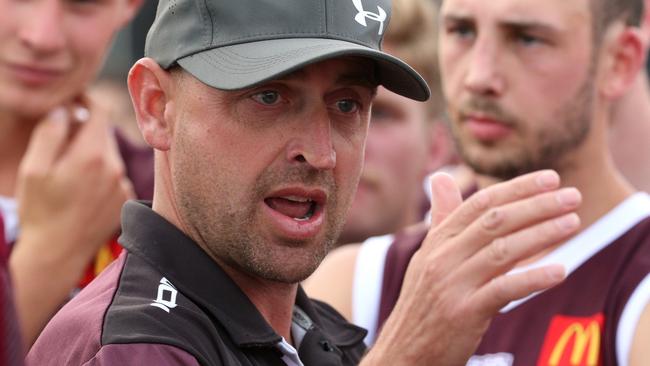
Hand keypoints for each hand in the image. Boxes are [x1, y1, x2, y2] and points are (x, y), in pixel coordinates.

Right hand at [10, 96, 133, 346]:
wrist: (57, 255)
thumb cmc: (40, 212)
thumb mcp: (34, 169)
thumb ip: (50, 133)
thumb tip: (65, 109)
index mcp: (92, 155)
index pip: (101, 111)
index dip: (86, 101)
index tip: (73, 101)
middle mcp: (115, 167)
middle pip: (104, 133)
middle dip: (85, 130)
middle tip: (60, 143)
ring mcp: (123, 185)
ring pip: (110, 155)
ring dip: (92, 154)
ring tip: (68, 174)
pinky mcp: (126, 200)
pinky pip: (115, 176)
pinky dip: (101, 174)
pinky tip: (81, 192)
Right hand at [362, 170, 580, 365]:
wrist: (403, 350)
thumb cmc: (423, 302)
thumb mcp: (427, 256)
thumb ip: (442, 218)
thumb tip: (442, 177)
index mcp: (437, 241)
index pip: (480, 203)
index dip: (516, 188)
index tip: (550, 178)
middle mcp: (443, 258)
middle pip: (495, 221)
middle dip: (536, 205)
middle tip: (572, 196)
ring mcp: (452, 285)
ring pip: (502, 251)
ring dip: (541, 234)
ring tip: (573, 223)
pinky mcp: (464, 313)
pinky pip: (503, 290)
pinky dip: (533, 278)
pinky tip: (560, 271)